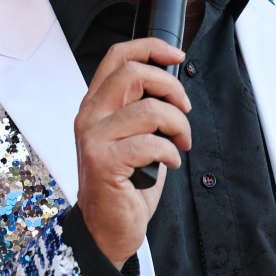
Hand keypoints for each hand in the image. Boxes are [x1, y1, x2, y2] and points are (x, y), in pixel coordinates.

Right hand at [74, 39, 191, 264]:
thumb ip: (144, 109)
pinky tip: (170, 162)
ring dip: (178, 126)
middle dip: (171, 88)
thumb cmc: (125, 184)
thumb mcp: (134, 136)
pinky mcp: (103, 161)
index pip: (117, 57)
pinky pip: (151, 142)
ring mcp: (93, 138)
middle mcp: (90, 116)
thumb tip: (173, 89)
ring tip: (180, 144)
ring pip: (149, 110)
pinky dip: (170, 152)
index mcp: (96, 105)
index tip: (176, 56)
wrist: (107, 228)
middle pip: (133, 73)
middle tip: (185, 110)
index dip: (151, 48)